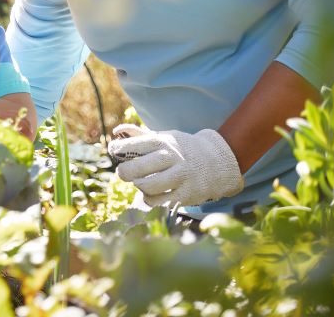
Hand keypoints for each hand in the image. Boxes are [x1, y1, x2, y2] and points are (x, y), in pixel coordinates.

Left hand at [108, 124, 243, 206]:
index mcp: (163, 142)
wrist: (218, 162)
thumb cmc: (183, 149)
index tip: (115, 151)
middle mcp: (172, 158)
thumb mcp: (164, 137)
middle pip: (136, 168)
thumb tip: (116, 131)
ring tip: (140, 183)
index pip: (132, 145)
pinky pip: (160, 202)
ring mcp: (180, 177)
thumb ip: (139, 135)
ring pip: (147, 187)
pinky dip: (150, 200)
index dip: (118, 149)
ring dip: (138, 186)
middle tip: (124, 173)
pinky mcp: (187, 195)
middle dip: (124, 172)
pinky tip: (151, 194)